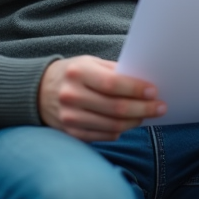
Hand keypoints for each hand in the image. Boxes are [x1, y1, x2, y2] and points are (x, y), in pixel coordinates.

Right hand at [39, 56, 165, 141]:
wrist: (38, 91)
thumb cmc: (73, 74)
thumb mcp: (90, 63)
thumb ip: (114, 71)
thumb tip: (144, 81)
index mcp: (78, 73)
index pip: (112, 84)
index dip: (136, 89)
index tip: (154, 91)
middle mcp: (72, 96)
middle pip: (115, 107)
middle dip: (143, 108)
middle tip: (160, 107)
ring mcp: (69, 117)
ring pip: (111, 125)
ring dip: (134, 121)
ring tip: (147, 116)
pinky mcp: (70, 133)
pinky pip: (102, 136)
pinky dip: (119, 131)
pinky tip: (128, 124)